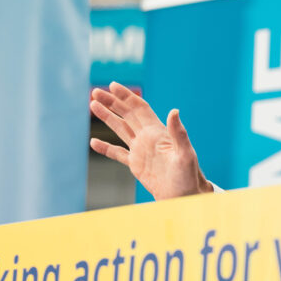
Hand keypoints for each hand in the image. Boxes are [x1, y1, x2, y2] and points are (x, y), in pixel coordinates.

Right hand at [89, 82, 211, 199]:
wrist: (184, 196)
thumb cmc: (188, 175)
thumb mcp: (185, 153)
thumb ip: (178, 133)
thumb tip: (174, 111)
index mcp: (158, 132)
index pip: (139, 108)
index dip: (126, 96)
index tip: (112, 85)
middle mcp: (148, 138)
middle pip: (127, 114)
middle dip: (112, 102)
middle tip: (96, 92)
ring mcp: (141, 150)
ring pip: (120, 129)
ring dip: (107, 117)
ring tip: (93, 105)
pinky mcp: (136, 165)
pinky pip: (118, 153)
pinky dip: (106, 148)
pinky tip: (93, 142)